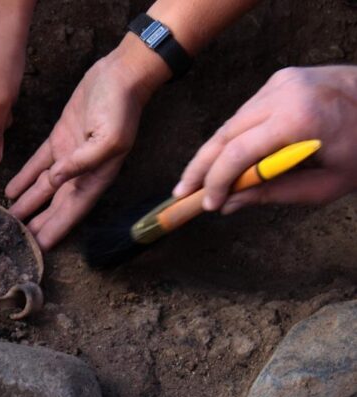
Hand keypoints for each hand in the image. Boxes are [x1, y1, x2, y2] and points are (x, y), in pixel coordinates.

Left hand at [5, 34, 169, 249]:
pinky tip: (12, 189)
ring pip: (45, 186)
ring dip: (29, 202)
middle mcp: (83, 170)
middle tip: (18, 238)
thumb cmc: (121, 107)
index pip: (73, 210)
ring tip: (10, 218)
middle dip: (39, 222)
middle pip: (57, 204)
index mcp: (97, 175)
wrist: (120, 74)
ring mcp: (69, 154)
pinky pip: (39, 163)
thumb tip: (57, 181)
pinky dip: (25, 177)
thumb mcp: (109, 138)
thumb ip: (83, 162)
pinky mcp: (60, 138)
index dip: (57, 228)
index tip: (40, 246)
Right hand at [173, 66, 356, 213]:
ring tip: (196, 180)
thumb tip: (230, 204)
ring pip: (231, 123)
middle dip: (200, 167)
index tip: (206, 204)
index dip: (216, 182)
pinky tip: (224, 159)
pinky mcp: (279, 79)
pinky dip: (234, 137)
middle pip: (225, 135)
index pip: (238, 153)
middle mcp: (283, 93)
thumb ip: (274, 193)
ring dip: (213, 153)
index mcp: (299, 119)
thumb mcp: (327, 184)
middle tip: (181, 193)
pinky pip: (246, 113)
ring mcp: (279, 82)